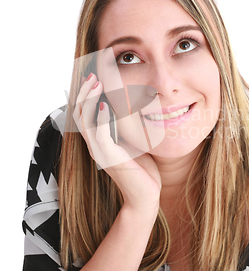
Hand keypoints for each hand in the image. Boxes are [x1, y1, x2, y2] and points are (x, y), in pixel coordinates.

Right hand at [73, 73, 160, 212]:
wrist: (146, 196)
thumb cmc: (142, 169)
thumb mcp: (133, 141)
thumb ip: (126, 125)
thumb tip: (131, 105)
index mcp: (98, 140)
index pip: (84, 113)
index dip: (85, 94)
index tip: (92, 75)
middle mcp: (95, 145)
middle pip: (79, 114)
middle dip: (84, 92)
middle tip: (91, 74)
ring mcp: (100, 152)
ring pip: (85, 121)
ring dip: (90, 100)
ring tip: (96, 83)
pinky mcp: (109, 158)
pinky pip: (100, 135)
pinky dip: (102, 118)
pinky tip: (107, 105)